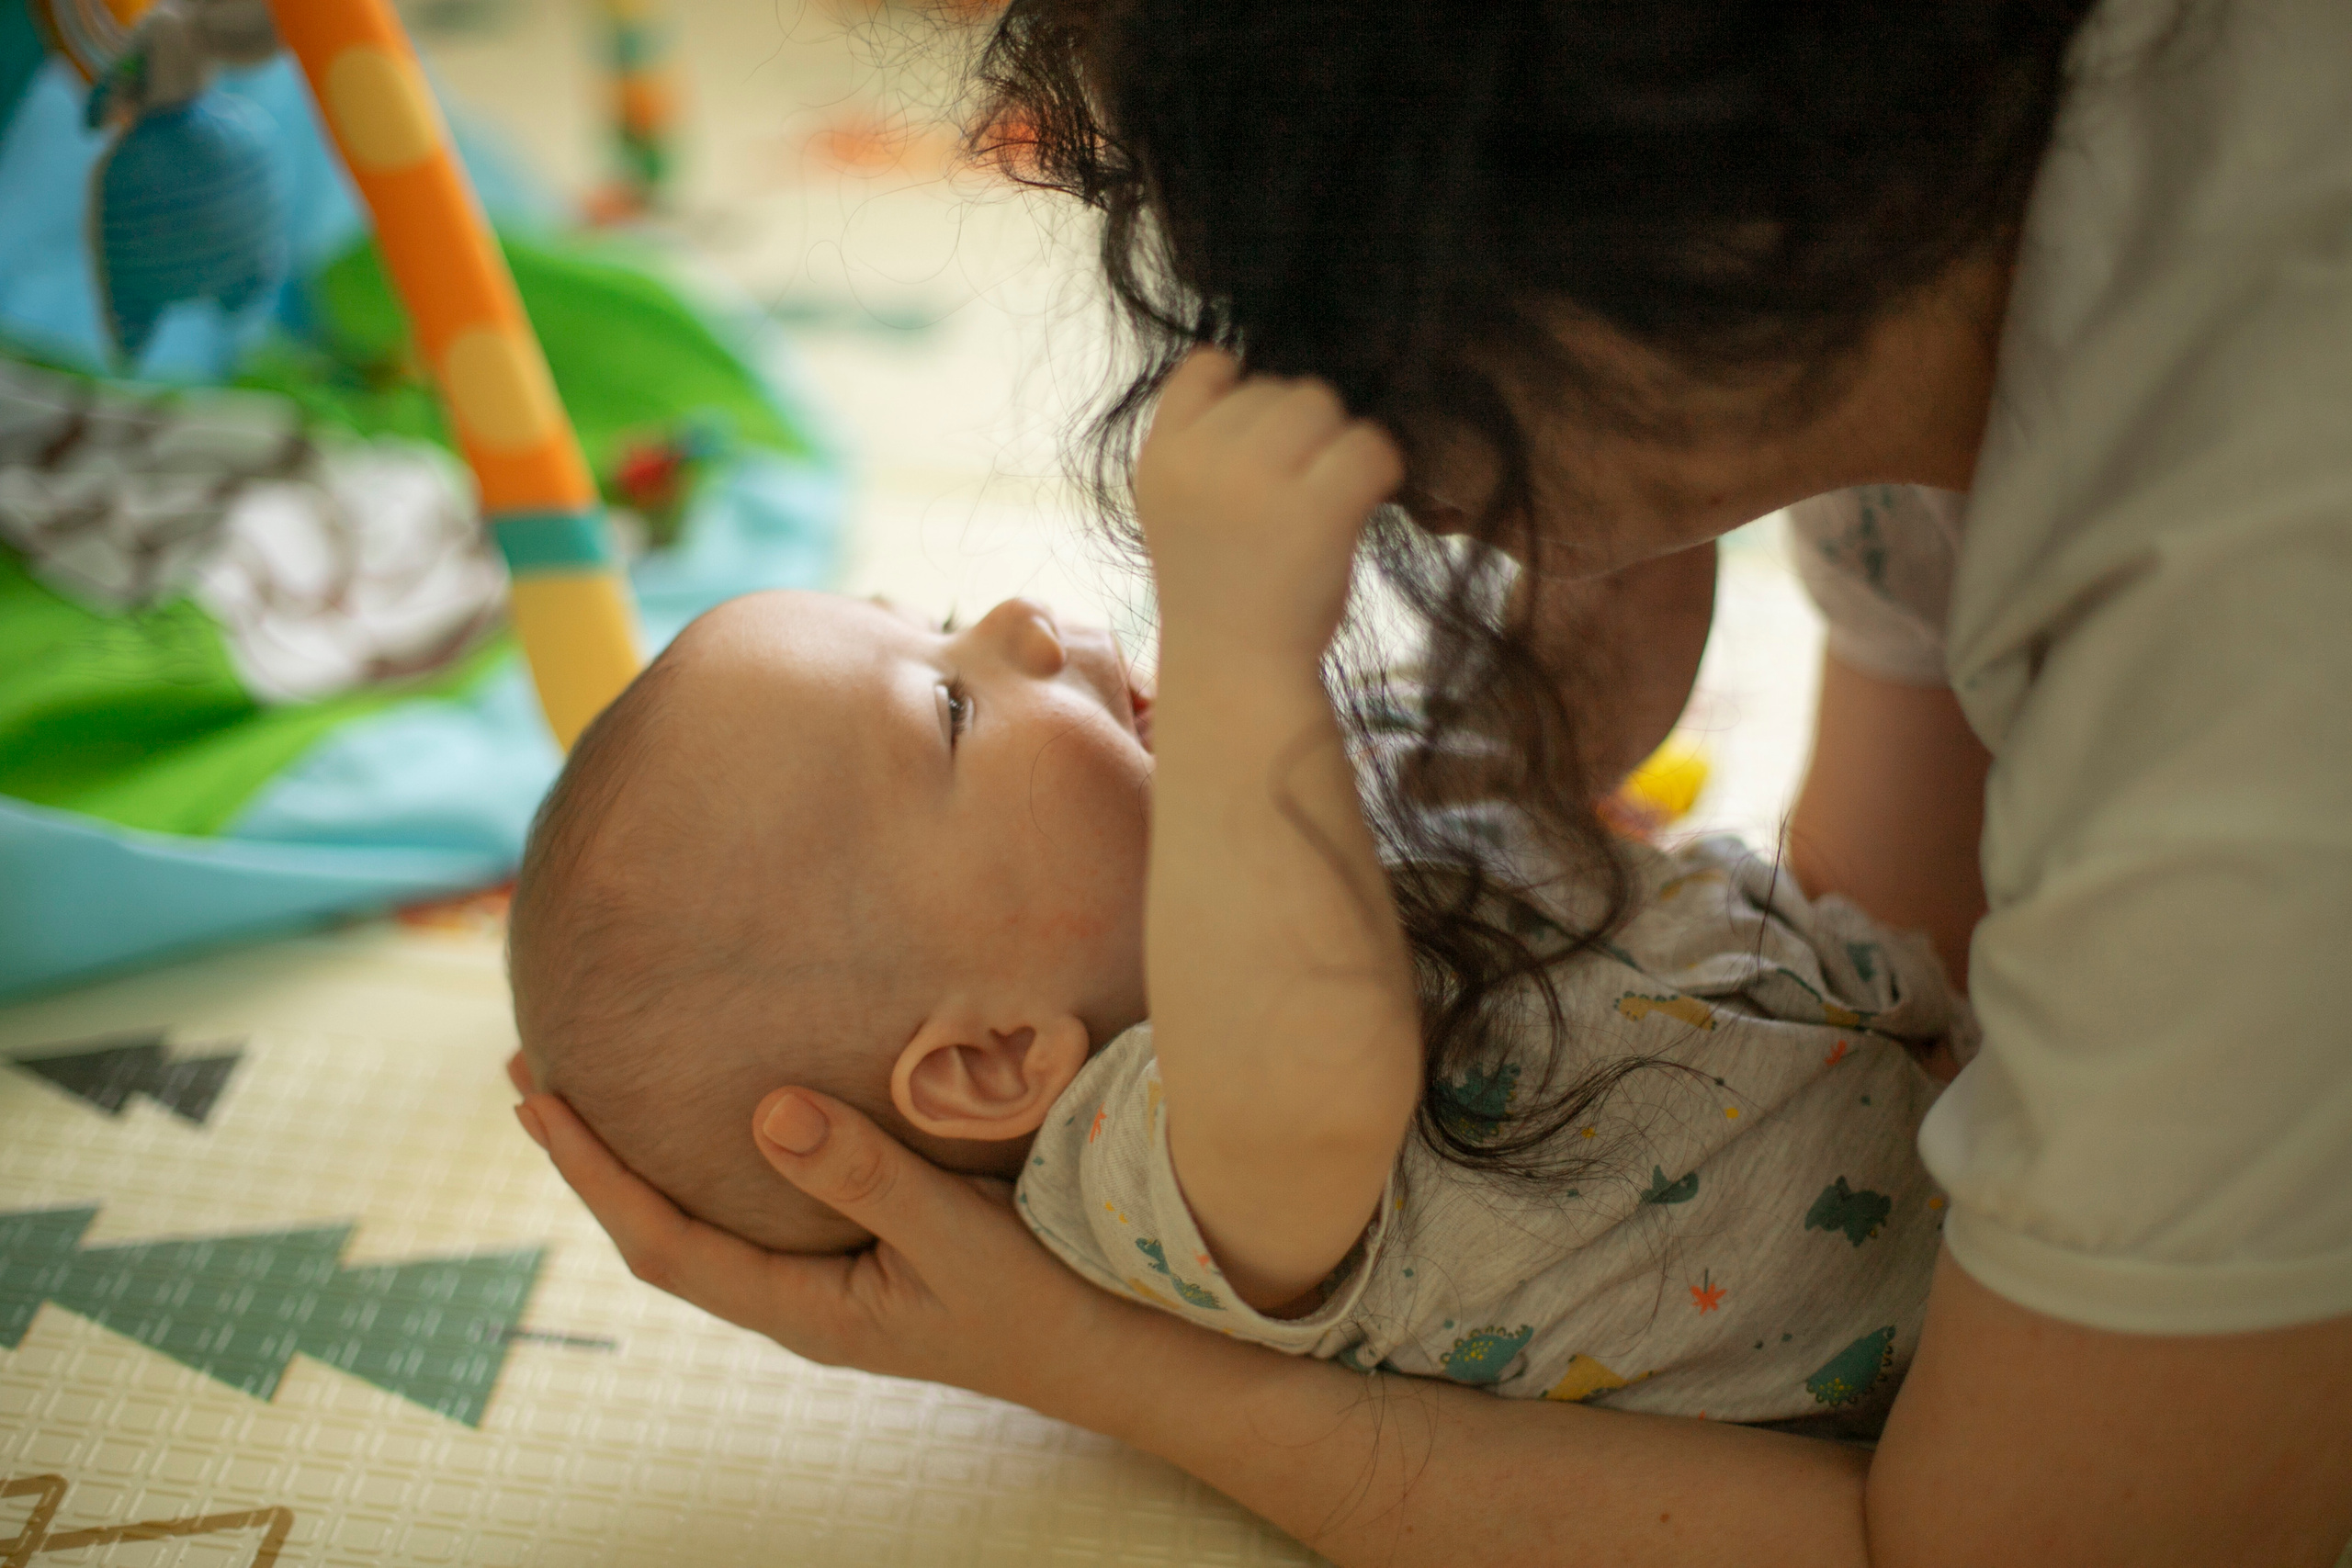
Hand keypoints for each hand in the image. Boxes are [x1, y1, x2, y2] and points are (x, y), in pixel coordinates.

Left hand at [511, 1076, 1140, 1412]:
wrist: (1105, 1353)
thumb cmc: (1036, 1305)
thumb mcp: (955, 1238)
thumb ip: (865, 1175)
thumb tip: (763, 1109)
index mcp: (800, 1307)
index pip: (661, 1242)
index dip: (592, 1172)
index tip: (535, 1097)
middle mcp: (796, 1296)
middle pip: (662, 1226)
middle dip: (591, 1157)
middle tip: (529, 1068)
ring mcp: (826, 1277)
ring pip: (707, 1214)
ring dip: (642, 1154)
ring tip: (595, 1084)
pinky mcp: (862, 1251)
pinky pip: (762, 1201)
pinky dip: (713, 1153)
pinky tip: (719, 1114)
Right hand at [1135, 347, 1403, 664]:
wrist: (1237, 679)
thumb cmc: (1224, 596)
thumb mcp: (1184, 512)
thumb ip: (1210, 448)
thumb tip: (1292, 390)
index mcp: (1158, 459)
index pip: (1206, 366)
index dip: (1245, 395)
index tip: (1262, 451)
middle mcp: (1198, 461)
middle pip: (1279, 387)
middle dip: (1301, 433)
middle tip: (1300, 497)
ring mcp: (1253, 480)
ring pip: (1324, 407)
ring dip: (1338, 448)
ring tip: (1327, 504)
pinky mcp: (1314, 508)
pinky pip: (1370, 446)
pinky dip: (1380, 470)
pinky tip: (1365, 505)